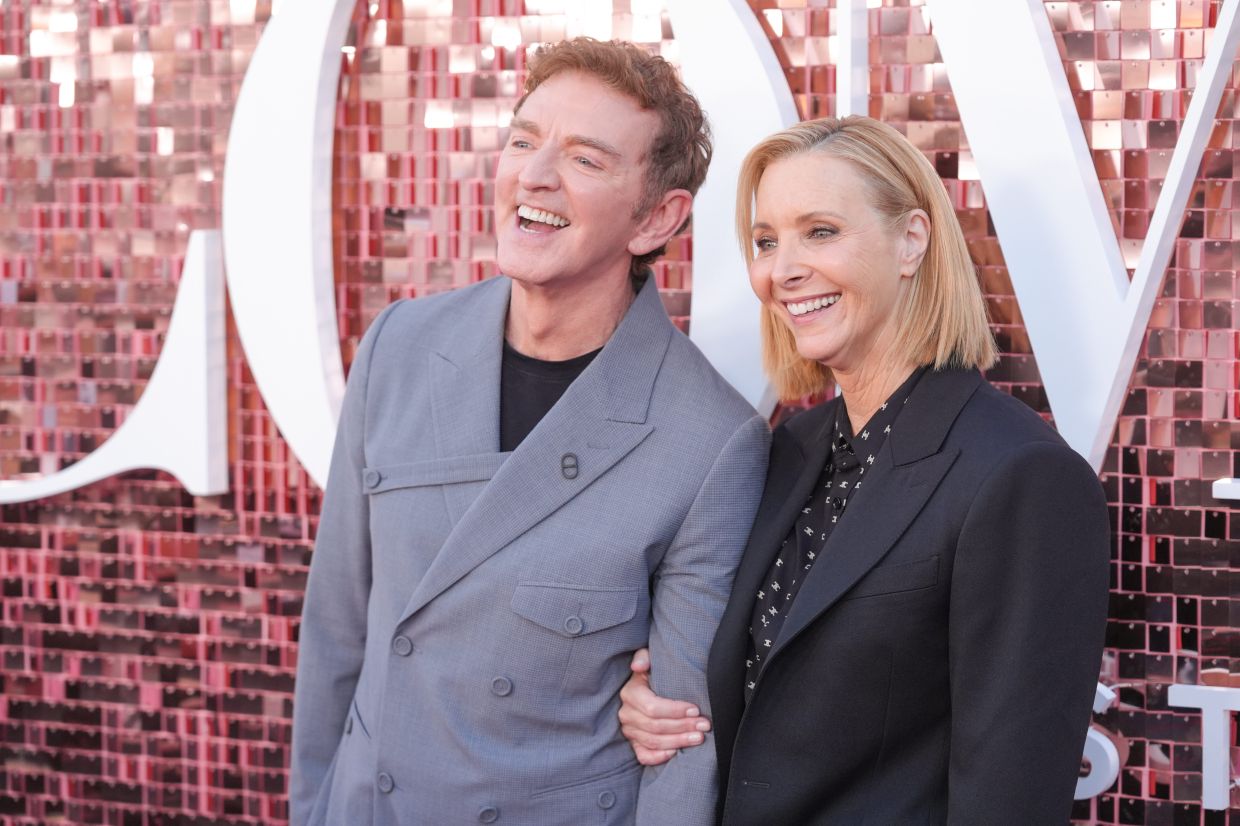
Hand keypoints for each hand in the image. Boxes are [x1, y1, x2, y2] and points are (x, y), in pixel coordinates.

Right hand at [618, 647, 712, 765]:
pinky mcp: (634, 744)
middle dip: (683, 726)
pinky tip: (676, 752)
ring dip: (678, 741)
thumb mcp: (648, 660)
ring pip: (654, 741)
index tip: (696, 710)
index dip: (675, 710)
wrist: (647, 689)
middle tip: (704, 726)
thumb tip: (638, 666)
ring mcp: (630, 731)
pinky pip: (644, 755)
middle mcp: (627, 714)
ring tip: (699, 737)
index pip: (652, 707)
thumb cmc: (652, 673)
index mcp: (631, 693)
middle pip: (656, 726)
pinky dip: (660, 756)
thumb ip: (644, 657)